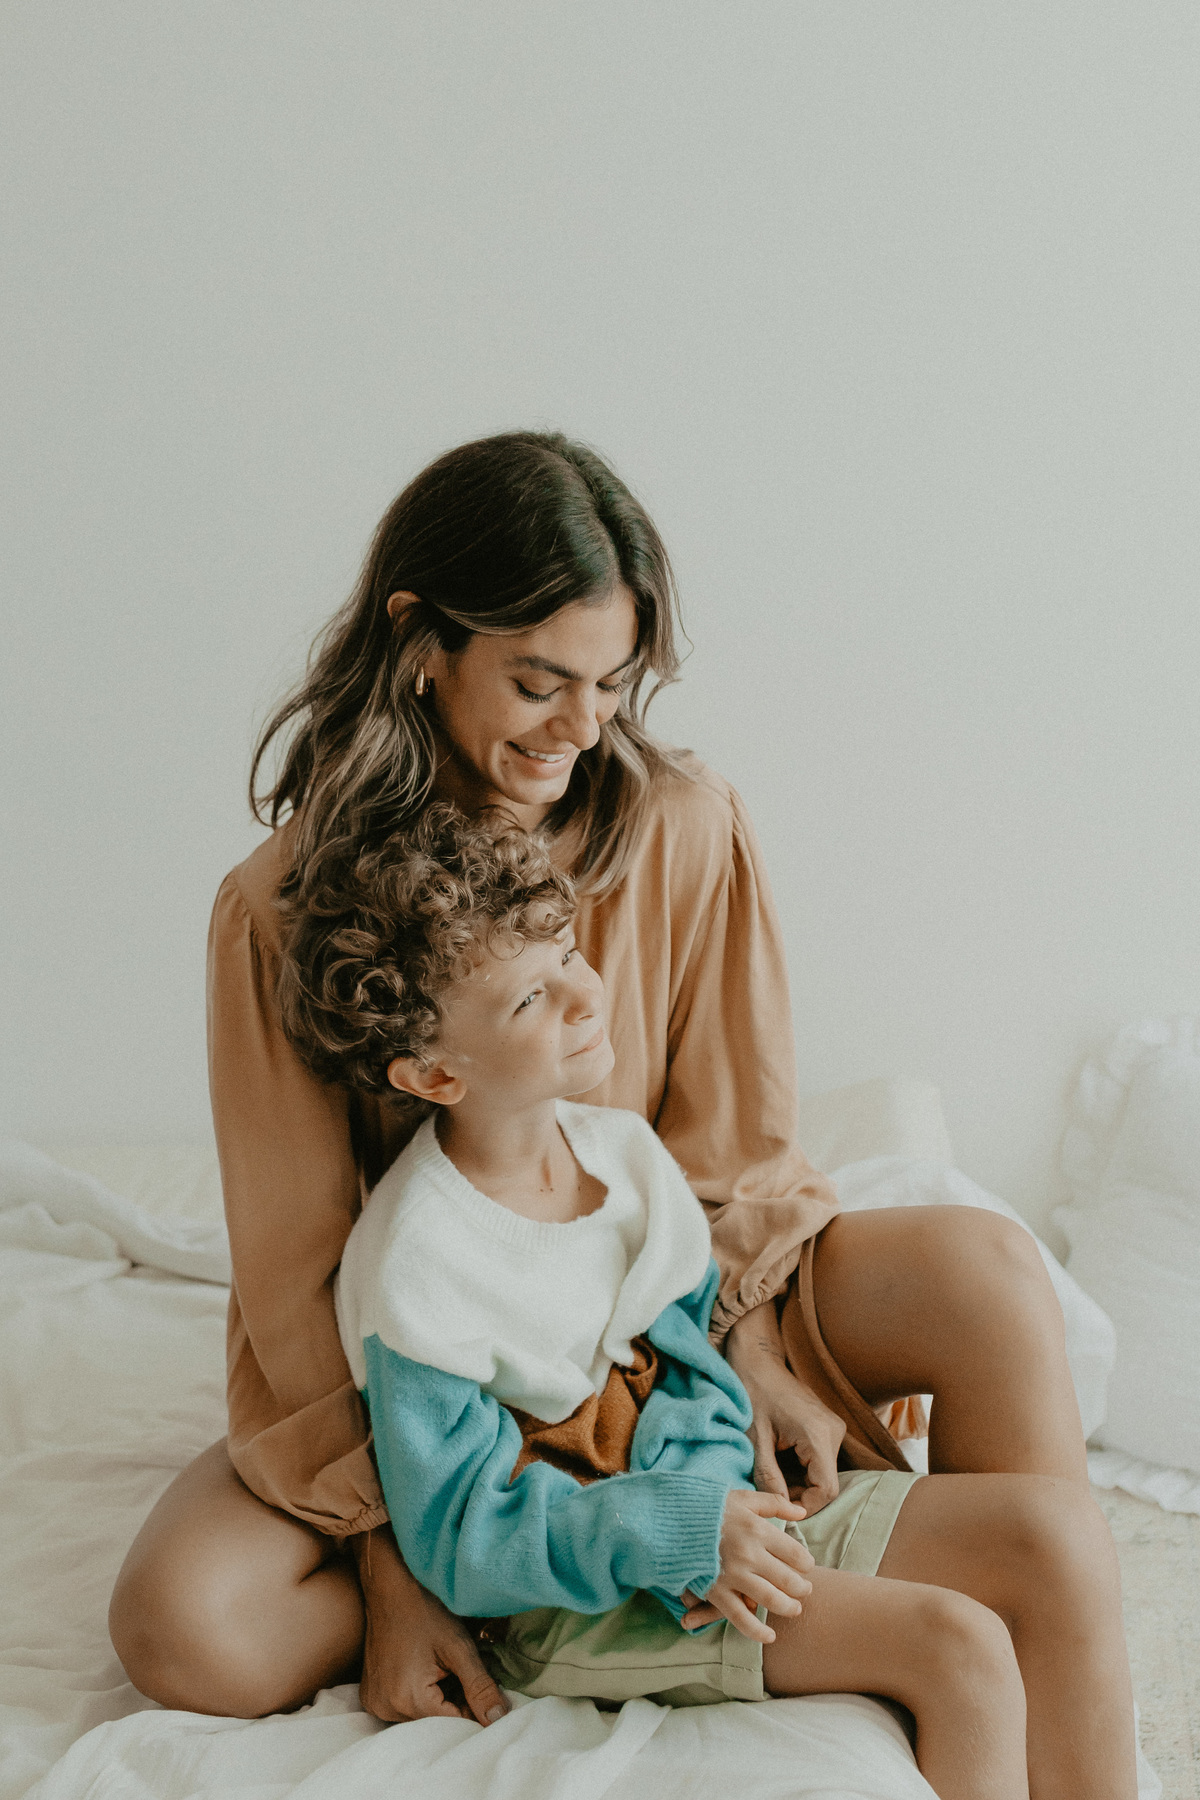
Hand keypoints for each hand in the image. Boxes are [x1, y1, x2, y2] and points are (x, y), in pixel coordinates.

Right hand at [349, 1529, 508, 1725]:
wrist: (389, 1588)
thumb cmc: (425, 1611)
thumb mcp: (459, 1647)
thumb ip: (480, 1687)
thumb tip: (499, 1719)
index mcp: (408, 1699)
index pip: (453, 1724)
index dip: (473, 1708)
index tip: (481, 1687)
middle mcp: (386, 1708)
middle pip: (435, 1723)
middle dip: (455, 1704)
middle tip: (459, 1671)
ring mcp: (375, 1704)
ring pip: (421, 1717)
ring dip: (437, 1700)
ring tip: (440, 1668)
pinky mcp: (371, 1696)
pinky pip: (404, 1707)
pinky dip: (420, 1696)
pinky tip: (424, 1670)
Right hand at [682, 1490, 812, 1643]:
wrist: (671, 1520)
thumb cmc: (710, 1508)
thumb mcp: (742, 1498)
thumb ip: (774, 1503)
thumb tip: (801, 1511)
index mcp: (757, 1530)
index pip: (795, 1554)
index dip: (805, 1563)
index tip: (806, 1565)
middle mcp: (749, 1554)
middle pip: (788, 1580)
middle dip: (802, 1588)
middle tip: (806, 1590)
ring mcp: (732, 1576)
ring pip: (771, 1600)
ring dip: (788, 1608)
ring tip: (794, 1608)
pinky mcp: (716, 1593)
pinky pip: (741, 1619)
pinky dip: (758, 1632)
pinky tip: (770, 1636)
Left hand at [725, 1299, 845, 1514]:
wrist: (757, 1362)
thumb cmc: (751, 1395)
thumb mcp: (754, 1440)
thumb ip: (768, 1477)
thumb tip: (781, 1510)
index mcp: (817, 1434)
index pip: (826, 1489)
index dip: (806, 1507)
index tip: (781, 1509)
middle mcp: (833, 1431)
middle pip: (826, 1482)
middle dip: (800, 1494)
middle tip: (772, 1491)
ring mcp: (833, 1427)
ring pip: (824, 1472)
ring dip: (800, 1482)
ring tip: (773, 1474)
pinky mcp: (828, 1426)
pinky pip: (821, 1459)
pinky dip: (803, 1469)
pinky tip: (780, 1462)